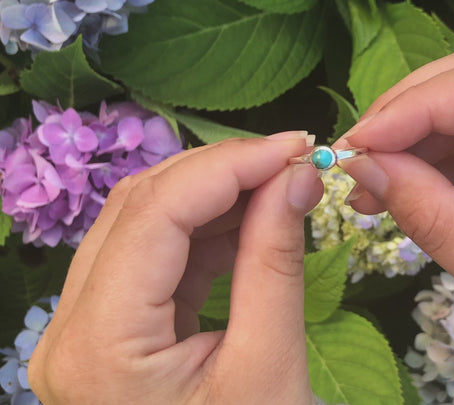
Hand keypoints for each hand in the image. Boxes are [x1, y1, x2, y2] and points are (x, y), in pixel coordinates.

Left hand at [28, 133, 323, 403]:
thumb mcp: (270, 367)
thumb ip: (276, 262)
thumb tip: (297, 176)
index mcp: (99, 346)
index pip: (155, 215)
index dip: (229, 166)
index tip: (296, 146)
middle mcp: (70, 331)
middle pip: (138, 211)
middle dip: (221, 173)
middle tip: (293, 160)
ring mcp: (83, 332)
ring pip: (142, 227)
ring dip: (214, 198)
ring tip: (280, 186)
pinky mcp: (109, 335)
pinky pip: (153, 262)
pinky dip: (205, 234)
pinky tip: (253, 222)